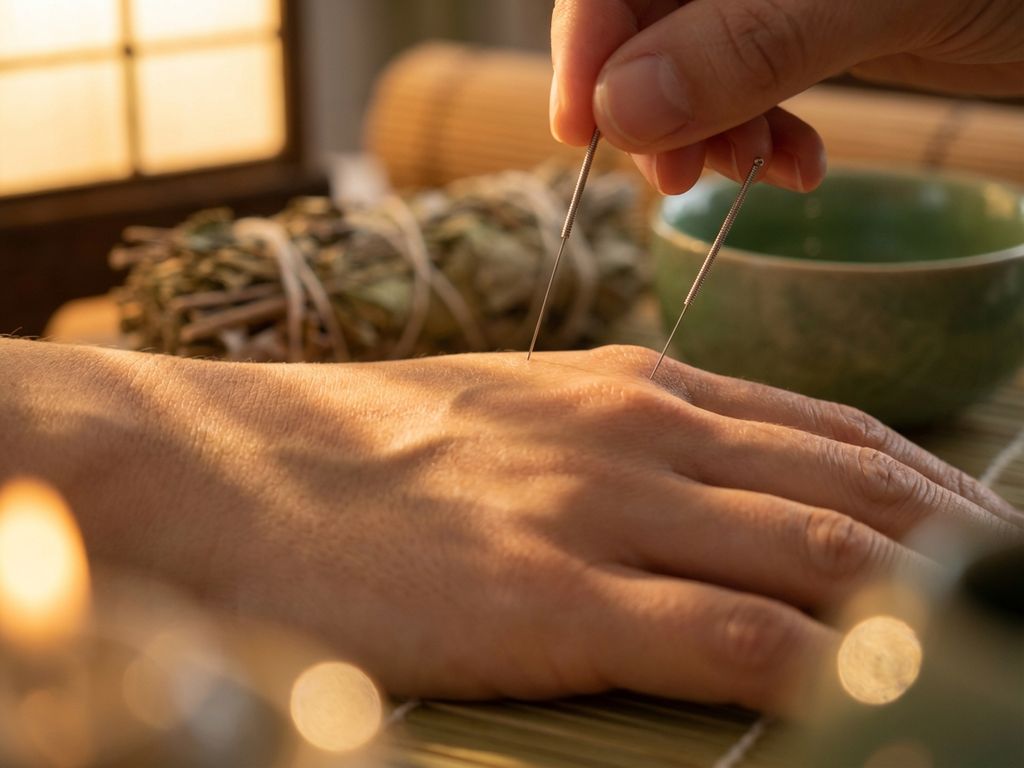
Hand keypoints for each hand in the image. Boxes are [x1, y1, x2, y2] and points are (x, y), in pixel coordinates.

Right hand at [5, 341, 1018, 711]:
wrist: (232, 464)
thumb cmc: (371, 447)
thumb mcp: (523, 419)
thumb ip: (622, 450)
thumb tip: (709, 503)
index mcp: (635, 389)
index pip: (837, 433)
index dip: (939, 488)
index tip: (996, 538)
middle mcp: (639, 434)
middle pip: (857, 490)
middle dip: (966, 546)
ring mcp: (597, 512)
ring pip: (818, 556)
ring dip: (926, 606)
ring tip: (994, 652)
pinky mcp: (544, 599)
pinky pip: (725, 640)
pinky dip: (821, 671)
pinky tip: (876, 699)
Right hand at [551, 0, 1023, 193]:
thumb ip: (748, 42)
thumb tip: (619, 110)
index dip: (588, 41)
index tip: (581, 128)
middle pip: (645, 21)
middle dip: (653, 106)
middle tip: (679, 178)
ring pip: (691, 65)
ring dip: (709, 135)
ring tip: (754, 174)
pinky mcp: (801, 29)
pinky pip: (746, 86)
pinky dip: (758, 137)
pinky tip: (796, 167)